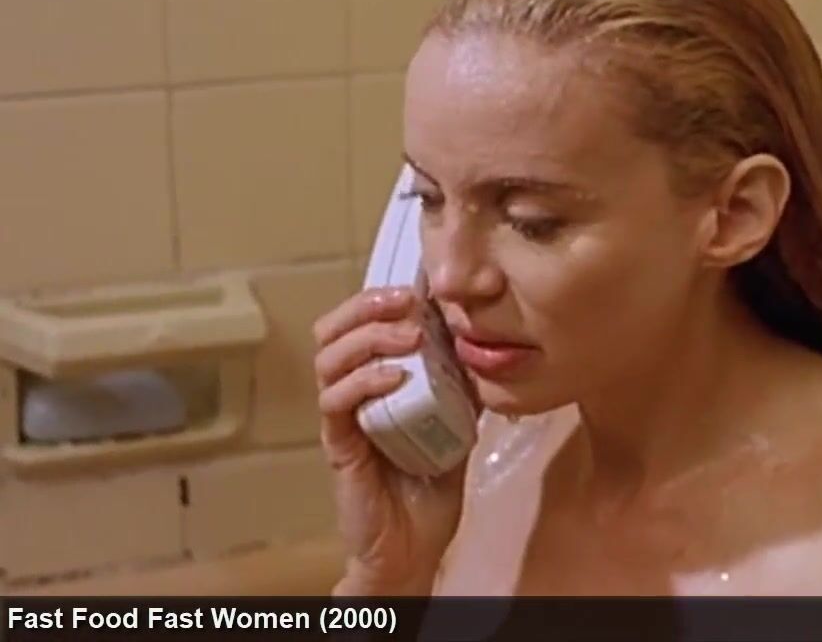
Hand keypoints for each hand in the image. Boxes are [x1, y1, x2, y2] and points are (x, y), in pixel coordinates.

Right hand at [313, 286, 468, 595]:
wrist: (416, 544)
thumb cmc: (432, 480)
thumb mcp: (460, 419)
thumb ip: (463, 382)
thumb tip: (485, 340)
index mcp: (377, 377)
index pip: (364, 322)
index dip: (384, 296)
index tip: (420, 283)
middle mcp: (353, 389)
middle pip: (334, 329)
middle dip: (367, 305)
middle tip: (406, 300)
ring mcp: (343, 415)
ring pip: (329, 357)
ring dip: (368, 337)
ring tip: (408, 335)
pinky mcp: (339, 443)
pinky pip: (336, 402)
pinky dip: (363, 381)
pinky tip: (394, 377)